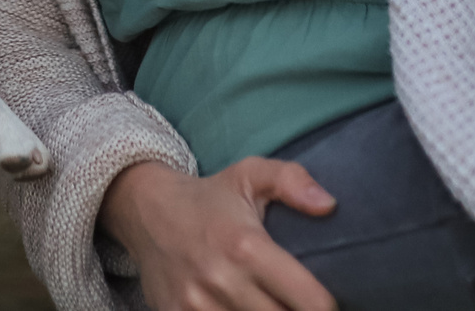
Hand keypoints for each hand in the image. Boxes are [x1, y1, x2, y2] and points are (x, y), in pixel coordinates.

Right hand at [99, 158, 336, 310]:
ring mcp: (196, 305)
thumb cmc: (208, 198)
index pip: (309, 301)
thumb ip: (291, 180)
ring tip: (268, 303)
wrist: (144, 211)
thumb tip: (329, 205)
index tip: (324, 301)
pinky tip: (241, 309)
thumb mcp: (249, 175)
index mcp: (247, 246)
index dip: (324, 306)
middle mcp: (221, 280)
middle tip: (294, 300)